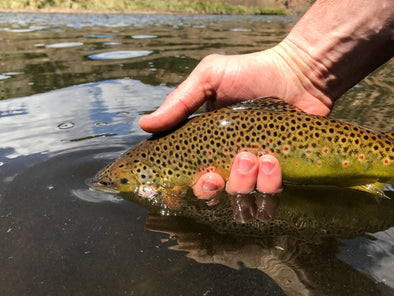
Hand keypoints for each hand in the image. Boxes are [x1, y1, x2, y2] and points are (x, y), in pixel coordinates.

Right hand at [140, 45, 331, 198]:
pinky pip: (270, 193)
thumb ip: (179, 102)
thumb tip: (144, 124)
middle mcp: (226, 160)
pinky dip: (269, 182)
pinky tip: (272, 159)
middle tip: (218, 173)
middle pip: (210, 194)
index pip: (186, 174)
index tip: (176, 194)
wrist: (298, 73)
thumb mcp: (209, 78)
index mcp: (205, 142)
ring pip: (240, 196)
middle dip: (211, 189)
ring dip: (244, 181)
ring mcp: (253, 169)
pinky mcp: (280, 171)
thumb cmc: (250, 72)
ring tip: (256, 156)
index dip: (178, 190)